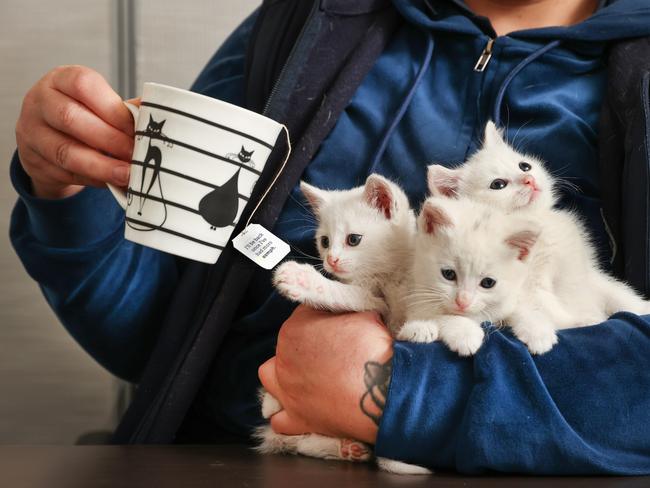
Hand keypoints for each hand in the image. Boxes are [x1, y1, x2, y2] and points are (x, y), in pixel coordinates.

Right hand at [15, 65, 135, 198]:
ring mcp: (32, 132)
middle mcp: (41, 101)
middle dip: (109, 139)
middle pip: (70, 118)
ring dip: (101, 166)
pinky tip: (112, 182)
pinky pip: (65, 173)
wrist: (47, 139)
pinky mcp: (33, 160)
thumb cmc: (82, 116)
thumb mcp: (99, 105)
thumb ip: (124, 110)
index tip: (136, 129)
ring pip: (65, 151)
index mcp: (61, 79)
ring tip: (127, 174)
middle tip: (135, 154)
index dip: (113, 109)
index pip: (83, 85)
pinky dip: (93, 179)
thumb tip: (156, 111)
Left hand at [258, 305, 393, 443]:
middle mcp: (284, 359)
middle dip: (303, 345)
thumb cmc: (373, 350)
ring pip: (269, 376)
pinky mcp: (298, 420)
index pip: (304, 315)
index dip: (323, 319)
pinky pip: (279, 420)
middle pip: (286, 345)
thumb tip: (346, 312)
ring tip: (304, 375)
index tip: (338, 325)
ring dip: (282, 374)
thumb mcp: (362, 314)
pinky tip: (302, 409)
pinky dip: (286, 414)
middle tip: (327, 350)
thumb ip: (345, 311)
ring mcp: (288, 391)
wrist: (385, 390)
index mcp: (296, 329)